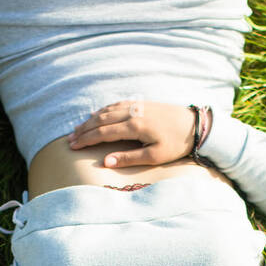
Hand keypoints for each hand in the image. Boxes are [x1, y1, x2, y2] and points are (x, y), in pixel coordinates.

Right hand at [67, 101, 200, 167]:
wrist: (195, 124)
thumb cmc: (177, 144)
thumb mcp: (155, 156)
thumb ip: (129, 158)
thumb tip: (106, 162)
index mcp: (135, 126)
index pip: (103, 133)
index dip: (86, 140)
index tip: (73, 146)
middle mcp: (132, 113)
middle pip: (100, 120)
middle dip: (83, 130)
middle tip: (70, 140)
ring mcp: (136, 106)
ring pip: (106, 111)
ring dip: (90, 120)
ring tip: (78, 130)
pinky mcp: (141, 103)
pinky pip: (116, 105)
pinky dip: (102, 111)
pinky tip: (96, 117)